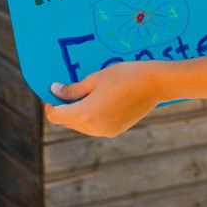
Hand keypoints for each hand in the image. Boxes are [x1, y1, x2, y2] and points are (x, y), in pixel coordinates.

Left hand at [43, 61, 160, 137]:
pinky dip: (92, 116)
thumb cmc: (124, 75)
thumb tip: (55, 91)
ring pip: (82, 125)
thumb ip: (73, 89)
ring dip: (78, 112)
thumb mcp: (95, 78)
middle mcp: (93, 128)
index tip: (54, 90)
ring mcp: (105, 131)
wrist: (156, 84)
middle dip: (65, 107)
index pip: (56, 116)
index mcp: (85, 114)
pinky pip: (95, 126)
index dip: (51, 104)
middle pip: (68, 122)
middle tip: (70, 88)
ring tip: (88, 93)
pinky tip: (102, 100)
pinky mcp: (116, 130)